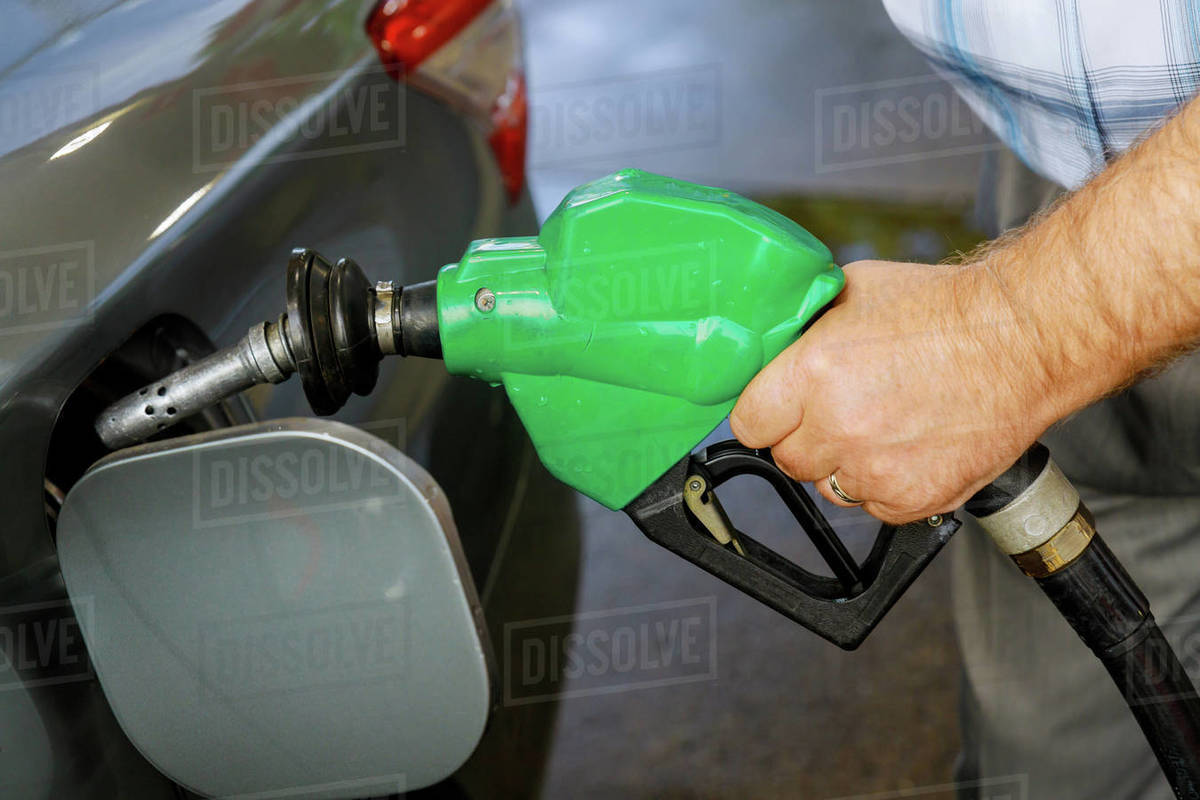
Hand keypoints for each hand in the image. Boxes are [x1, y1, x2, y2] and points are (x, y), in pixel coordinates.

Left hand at [729, 259, 1056, 523]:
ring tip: (882, 424)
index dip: (763, 414)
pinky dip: (885, 484)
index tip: (776, 409)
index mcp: (813, 372)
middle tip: (838, 411)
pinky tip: (909, 445)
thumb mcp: (854, 292)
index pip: (748, 422)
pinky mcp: (912, 498)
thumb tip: (778, 347)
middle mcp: (838, 426)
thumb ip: (806, 331)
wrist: (1024, 341)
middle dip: (804, 437)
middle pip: (787, 458)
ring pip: (828, 486)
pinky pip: (872, 505)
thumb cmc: (946, 310)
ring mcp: (875, 469)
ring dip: (843, 463)